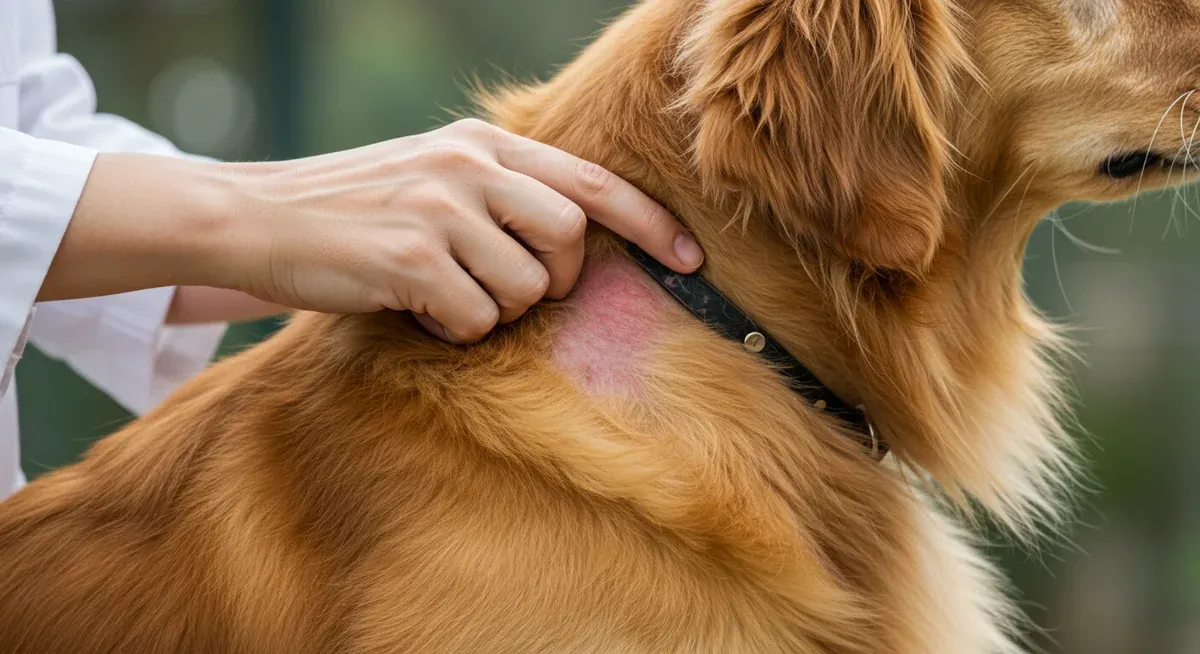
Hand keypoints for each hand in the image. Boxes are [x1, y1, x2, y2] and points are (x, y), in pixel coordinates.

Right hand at [43, 119, 703, 342]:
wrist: (257, 218)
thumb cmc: (355, 209)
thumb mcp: (433, 173)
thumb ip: (500, 188)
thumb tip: (575, 232)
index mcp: (482, 144)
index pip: (591, 181)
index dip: (648, 223)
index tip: (689, 258)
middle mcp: (469, 167)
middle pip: (572, 237)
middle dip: (558, 280)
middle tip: (513, 290)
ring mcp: (441, 210)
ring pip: (526, 287)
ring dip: (495, 309)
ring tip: (446, 296)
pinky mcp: (412, 258)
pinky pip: (475, 319)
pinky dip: (453, 330)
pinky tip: (417, 312)